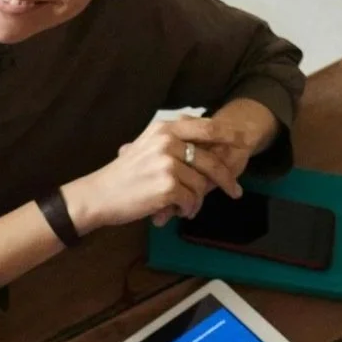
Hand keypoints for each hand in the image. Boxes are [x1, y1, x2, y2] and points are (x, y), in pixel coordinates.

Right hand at [68, 114, 243, 232]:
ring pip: (201, 184)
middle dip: (226, 178)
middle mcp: (168, 142)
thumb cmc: (122, 175)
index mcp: (166, 128)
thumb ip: (172, 141)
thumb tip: (204, 143)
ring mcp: (168, 164)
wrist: (98, 195)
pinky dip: (188, 209)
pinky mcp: (167, 187)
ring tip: (187, 208)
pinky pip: (191, 200)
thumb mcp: (145, 146)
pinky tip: (178, 212)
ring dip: (197, 200)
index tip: (244, 143)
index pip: (207, 128)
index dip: (230, 135)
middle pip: (211, 159)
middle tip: (236, 191)